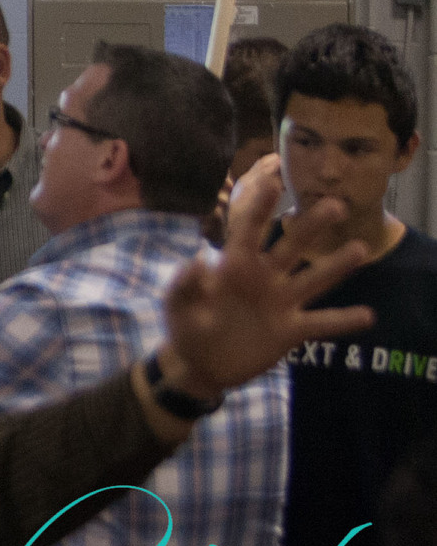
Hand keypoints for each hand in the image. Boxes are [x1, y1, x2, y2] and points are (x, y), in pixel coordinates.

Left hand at [160, 168, 374, 399]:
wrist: (199, 364)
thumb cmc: (185, 326)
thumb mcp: (177, 304)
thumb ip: (184, 285)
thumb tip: (197, 263)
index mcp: (234, 266)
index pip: (249, 230)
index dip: (261, 207)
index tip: (274, 181)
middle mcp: (263, 279)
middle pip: (291, 247)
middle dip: (311, 226)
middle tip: (336, 205)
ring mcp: (280, 304)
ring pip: (314, 280)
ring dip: (337, 266)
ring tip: (360, 248)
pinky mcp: (291, 331)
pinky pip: (322, 323)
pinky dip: (343, 320)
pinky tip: (369, 315)